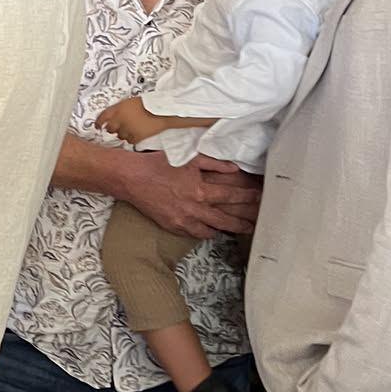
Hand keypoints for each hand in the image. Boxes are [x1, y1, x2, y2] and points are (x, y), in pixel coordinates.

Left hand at [98, 96, 150, 143]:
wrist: (161, 110)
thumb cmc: (149, 104)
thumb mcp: (130, 102)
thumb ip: (120, 109)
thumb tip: (115, 114)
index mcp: (118, 108)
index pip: (102, 116)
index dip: (98, 122)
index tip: (97, 125)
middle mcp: (120, 119)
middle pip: (109, 128)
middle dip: (113, 128)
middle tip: (119, 127)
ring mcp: (128, 129)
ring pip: (120, 136)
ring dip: (124, 134)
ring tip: (133, 128)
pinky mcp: (136, 136)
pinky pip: (130, 141)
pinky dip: (133, 139)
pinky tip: (138, 133)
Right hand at [121, 151, 260, 238]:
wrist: (131, 178)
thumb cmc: (157, 164)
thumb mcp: (188, 157)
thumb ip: (213, 163)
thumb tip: (233, 168)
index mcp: (200, 189)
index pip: (231, 195)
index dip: (248, 197)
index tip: (259, 198)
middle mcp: (194, 208)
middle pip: (226, 219)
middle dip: (243, 222)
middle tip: (254, 224)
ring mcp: (182, 220)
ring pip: (210, 230)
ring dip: (225, 230)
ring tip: (237, 230)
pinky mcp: (171, 226)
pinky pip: (193, 234)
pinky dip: (204, 232)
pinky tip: (211, 230)